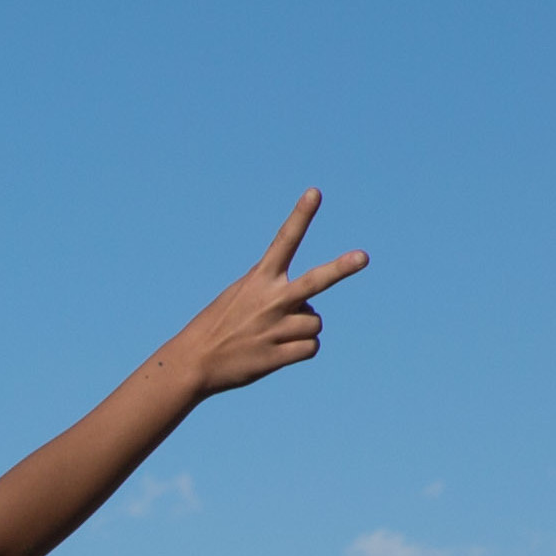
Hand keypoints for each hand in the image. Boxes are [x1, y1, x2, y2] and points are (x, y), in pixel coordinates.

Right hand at [166, 190, 368, 398]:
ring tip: (273, 335)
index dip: (301, 216)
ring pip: (315, 322)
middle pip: (315, 281)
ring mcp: (275, 328)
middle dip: (341, 269)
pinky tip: (276, 352)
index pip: (284, 241)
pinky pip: (311, 347)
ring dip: (301, 329)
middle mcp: (269, 300)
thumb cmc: (218, 326)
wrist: (192, 363)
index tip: (315, 192)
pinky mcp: (278, 355)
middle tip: (363, 257)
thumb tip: (311, 312)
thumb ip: (276, 295)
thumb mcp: (239, 297)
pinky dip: (298, 350)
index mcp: (258, 280)